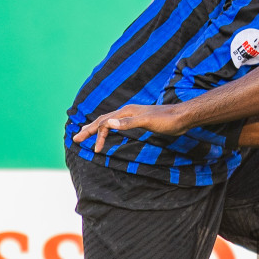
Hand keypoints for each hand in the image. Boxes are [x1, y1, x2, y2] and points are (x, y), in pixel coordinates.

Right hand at [72, 104, 186, 152]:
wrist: (182, 118)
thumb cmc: (166, 120)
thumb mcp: (147, 122)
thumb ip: (128, 123)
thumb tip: (108, 124)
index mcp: (126, 112)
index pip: (103, 123)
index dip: (93, 133)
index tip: (87, 146)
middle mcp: (127, 112)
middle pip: (103, 120)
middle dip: (89, 130)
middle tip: (76, 139)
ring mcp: (133, 116)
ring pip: (110, 122)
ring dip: (98, 129)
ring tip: (88, 136)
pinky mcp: (139, 121)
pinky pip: (118, 124)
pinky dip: (110, 129)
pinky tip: (110, 133)